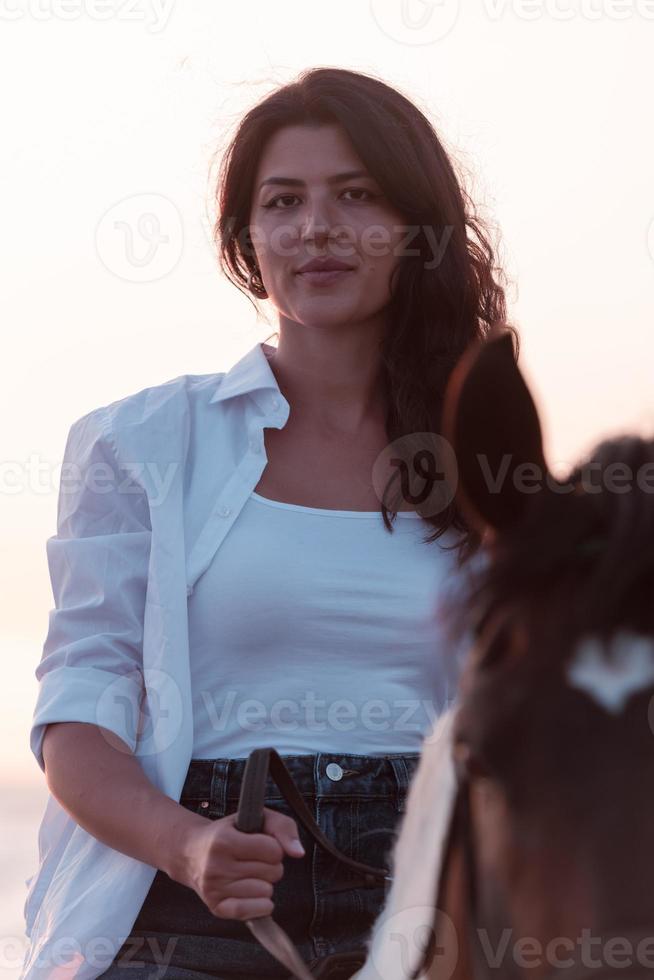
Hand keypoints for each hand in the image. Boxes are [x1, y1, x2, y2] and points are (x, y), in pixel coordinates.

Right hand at [173, 806, 305, 919]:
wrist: (191, 851)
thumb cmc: (229, 832)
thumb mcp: (254, 818)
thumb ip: (283, 827)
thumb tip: (299, 853)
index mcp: (224, 841)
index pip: (273, 850)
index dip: (274, 847)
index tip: (262, 844)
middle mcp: (216, 866)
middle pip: (272, 872)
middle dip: (270, 865)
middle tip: (254, 858)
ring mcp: (214, 889)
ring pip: (266, 892)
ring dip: (264, 883)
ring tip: (249, 872)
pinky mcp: (216, 907)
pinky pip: (251, 912)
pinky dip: (261, 904)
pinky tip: (253, 891)